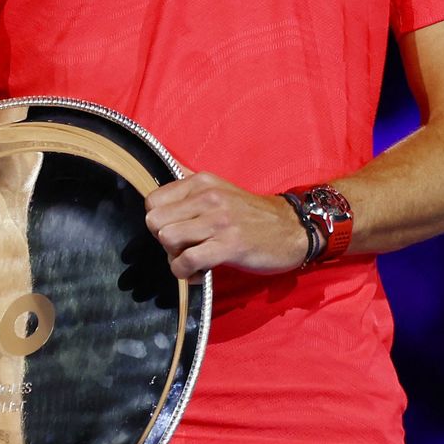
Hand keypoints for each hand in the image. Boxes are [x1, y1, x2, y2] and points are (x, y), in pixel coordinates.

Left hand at [144, 170, 308, 280]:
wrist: (292, 228)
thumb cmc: (251, 214)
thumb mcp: (219, 189)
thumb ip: (191, 183)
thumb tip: (165, 170)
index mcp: (201, 182)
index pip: (152, 201)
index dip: (158, 222)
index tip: (177, 231)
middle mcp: (208, 196)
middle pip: (154, 222)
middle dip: (164, 242)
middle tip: (185, 248)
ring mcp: (219, 220)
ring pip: (167, 239)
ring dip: (175, 258)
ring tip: (193, 260)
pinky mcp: (230, 245)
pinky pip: (188, 261)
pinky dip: (186, 273)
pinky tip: (199, 273)